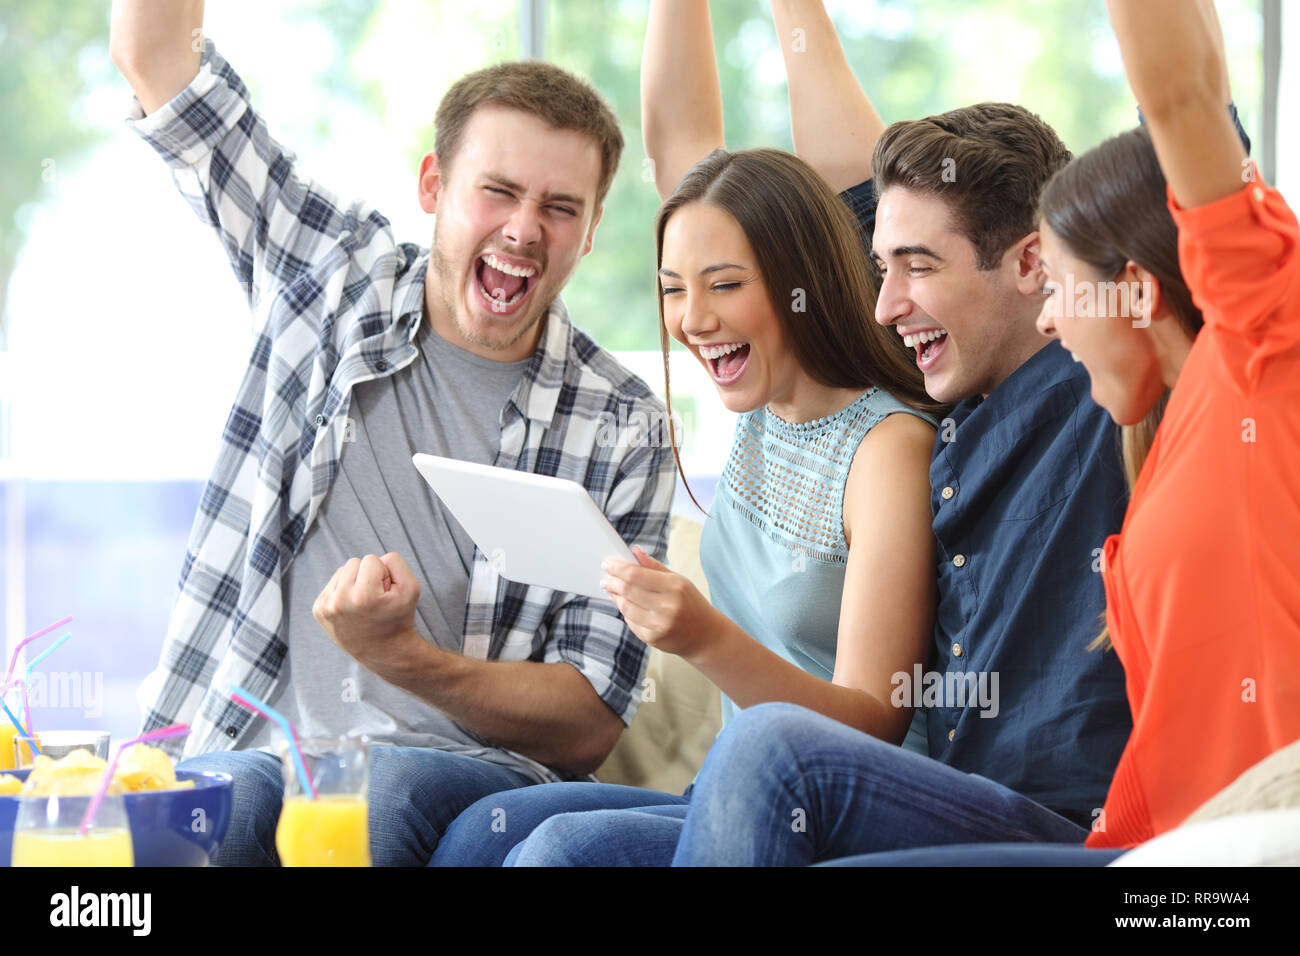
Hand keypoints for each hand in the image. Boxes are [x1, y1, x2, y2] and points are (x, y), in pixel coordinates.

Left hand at [312, 552, 425, 678]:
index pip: (372, 559)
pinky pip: (333, 583)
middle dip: (367, 576)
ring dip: (355, 582)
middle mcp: (339, 601)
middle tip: (375, 599)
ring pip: (342, 571)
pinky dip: (344, 591)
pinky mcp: (318, 610)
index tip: (385, 595)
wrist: (384, 651)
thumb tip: (375, 559)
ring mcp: (326, 607)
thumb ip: (395, 562)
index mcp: (363, 596)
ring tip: (364, 603)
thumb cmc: (398, 618)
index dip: (384, 574)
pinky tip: (353, 607)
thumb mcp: (411, 588)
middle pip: (354, 562)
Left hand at [600, 546, 718, 657]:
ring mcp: (659, 625)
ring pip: (625, 607)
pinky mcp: (653, 639)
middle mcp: (667, 606)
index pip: (636, 575)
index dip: (618, 568)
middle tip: (605, 578)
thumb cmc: (690, 603)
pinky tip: (626, 605)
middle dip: (612, 582)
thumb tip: (634, 551)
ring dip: (615, 597)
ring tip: (611, 590)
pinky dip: (626, 611)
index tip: (607, 563)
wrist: (705, 635)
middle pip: (628, 590)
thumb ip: (654, 566)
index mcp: (674, 587)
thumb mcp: (679, 580)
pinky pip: (631, 621)